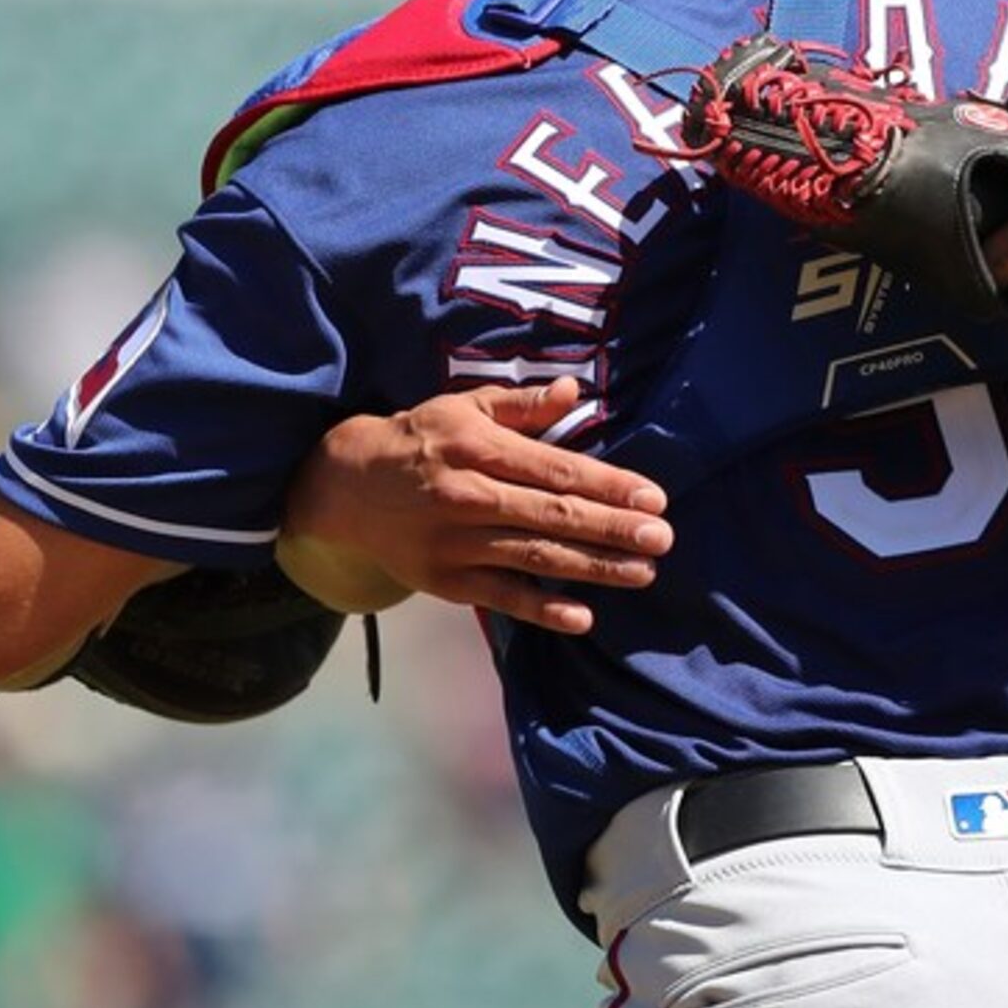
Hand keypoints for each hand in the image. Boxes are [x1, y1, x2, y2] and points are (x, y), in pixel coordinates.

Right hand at [279, 380, 673, 633]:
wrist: (344, 486)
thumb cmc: (419, 439)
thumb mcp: (462, 407)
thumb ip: (521, 404)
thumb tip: (574, 391)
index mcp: (478, 448)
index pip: (555, 470)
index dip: (607, 485)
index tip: (653, 498)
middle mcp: (468, 496)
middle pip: (552, 516)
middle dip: (613, 529)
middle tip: (663, 538)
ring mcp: (454, 544)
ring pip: (533, 558)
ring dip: (593, 568)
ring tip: (643, 572)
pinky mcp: (443, 582)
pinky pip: (499, 597)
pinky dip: (540, 609)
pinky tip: (582, 616)